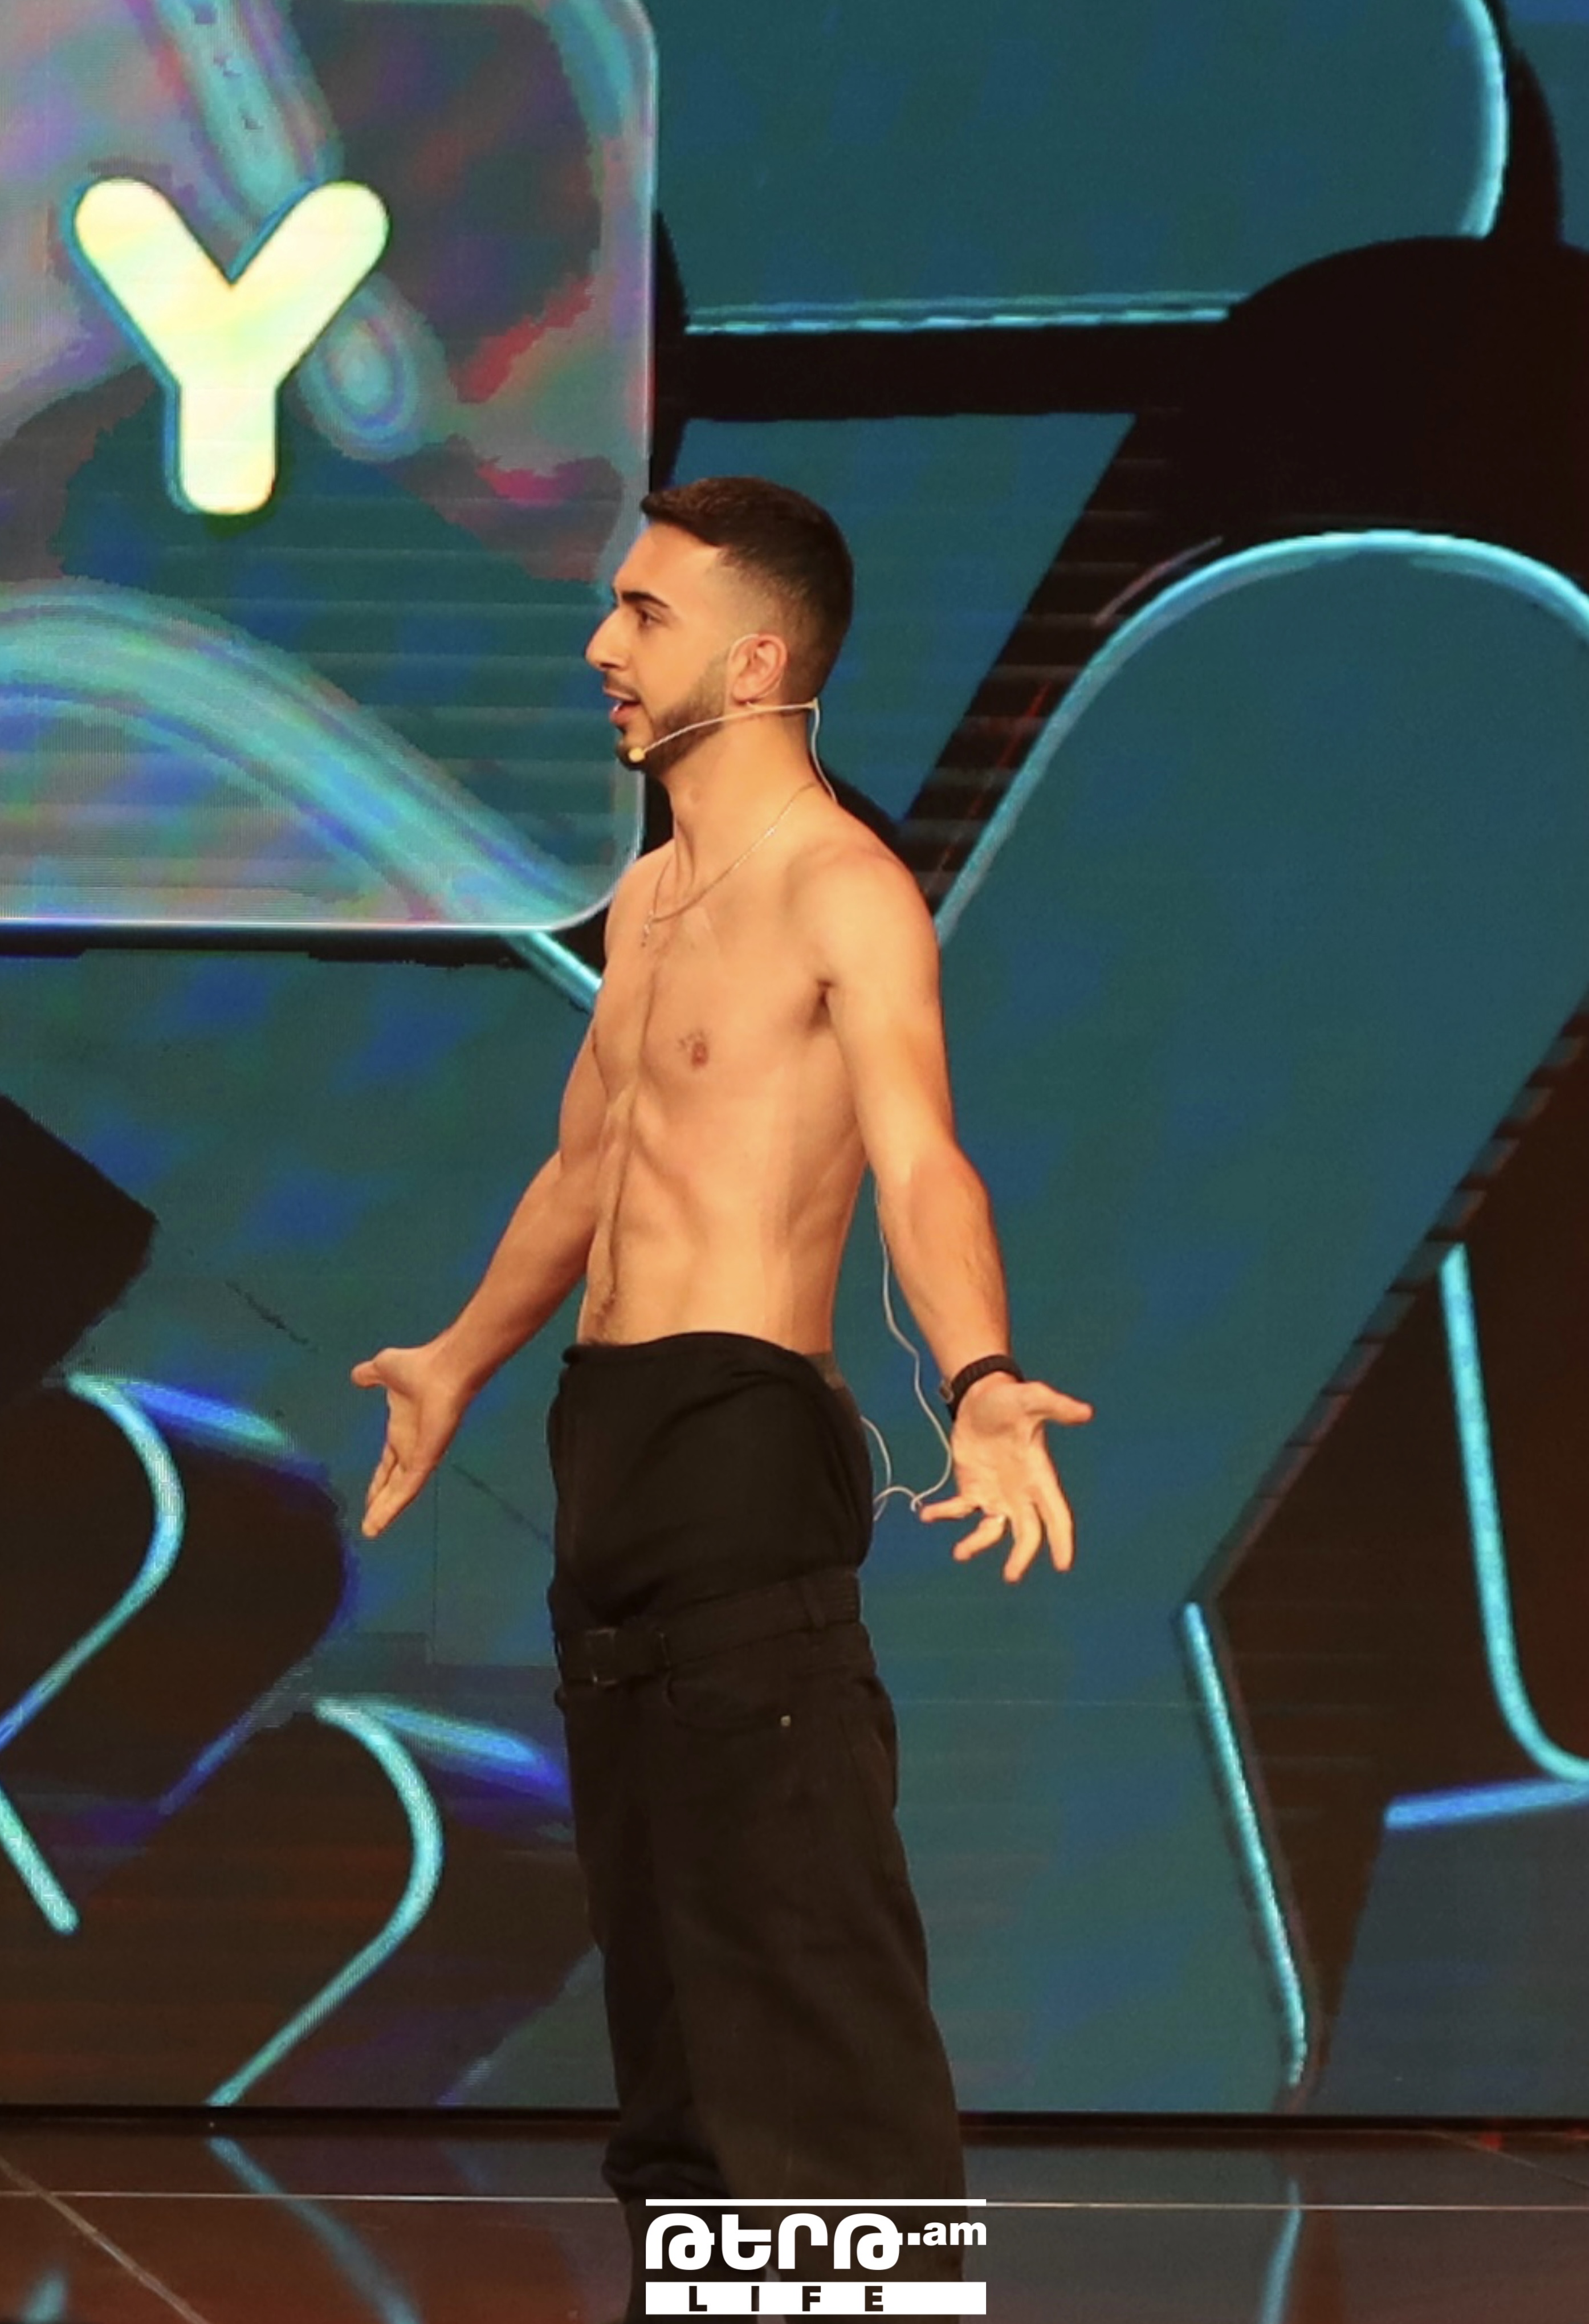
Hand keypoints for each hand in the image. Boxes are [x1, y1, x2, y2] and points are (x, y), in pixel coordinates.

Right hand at [350, 1340, 471, 1537]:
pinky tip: (380, 1523)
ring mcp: (421, 1455)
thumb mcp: (383, 1369)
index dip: (378, 1482)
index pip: (389, 1464)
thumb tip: (357, 1375)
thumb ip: (370, 1376)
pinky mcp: (427, 1460)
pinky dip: (393, 1506)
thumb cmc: (417, 1367)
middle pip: (394, 1483)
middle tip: (369, 1525)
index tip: (369, 1499)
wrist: (442, 1367)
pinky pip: (408, 1488)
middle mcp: (412, 1447)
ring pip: (400, 1492)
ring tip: (371, 1532)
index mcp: (402, 1430)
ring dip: (385, 1512)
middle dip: (381, 1503)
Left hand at [918, 1375, 1092, 1581]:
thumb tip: (1086, 1412)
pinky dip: (944, 1514)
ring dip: (978, 1544)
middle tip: (1012, 1576)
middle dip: (1021, 1556)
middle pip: (1026, 1533)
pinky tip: (926, 1514)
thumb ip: (1056, 1406)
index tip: (1063, 1565)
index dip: (1061, 1539)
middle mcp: (1020, 1493)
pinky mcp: (972, 1489)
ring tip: (960, 1553)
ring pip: (991, 1531)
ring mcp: (995, 1494)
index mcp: (1040, 1477)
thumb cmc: (1011, 1399)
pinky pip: (960, 1511)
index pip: (1056, 1514)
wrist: (981, 1396)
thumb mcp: (1033, 1399)